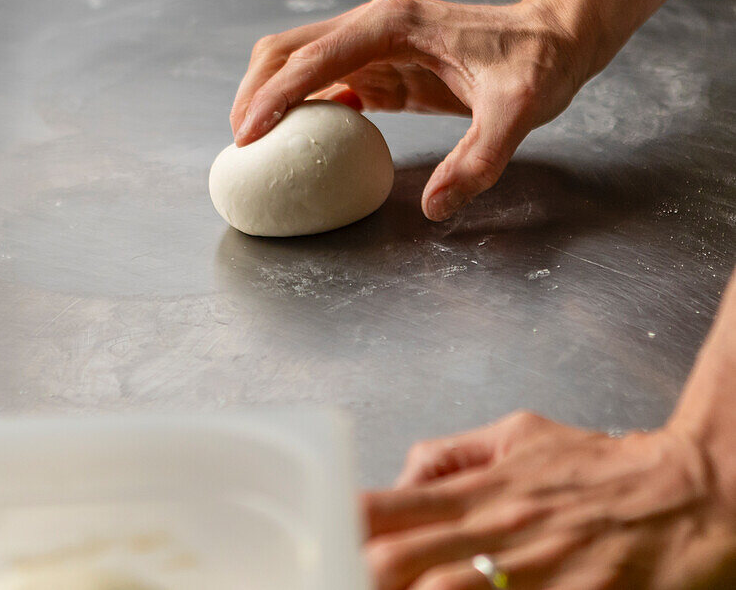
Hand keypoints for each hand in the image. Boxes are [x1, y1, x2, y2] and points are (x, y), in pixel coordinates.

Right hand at [229, 0, 587, 219]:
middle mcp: (373, 25)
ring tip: (258, 146)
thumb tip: (437, 207)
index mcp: (390, 26)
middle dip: (253, 93)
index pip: (310, 60)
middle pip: (285, 51)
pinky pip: (327, 81)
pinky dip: (304, 105)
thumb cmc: (538, 63)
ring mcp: (374, 42)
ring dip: (271, 98)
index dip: (272, 99)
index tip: (247, 136)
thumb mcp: (518, 112)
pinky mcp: (383, 63)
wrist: (558, 36)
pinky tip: (308, 137)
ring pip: (297, 62)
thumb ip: (479, 159)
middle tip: (241, 145)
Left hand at [363, 411, 735, 588]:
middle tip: (333, 581)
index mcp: (475, 491)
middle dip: (359, 575)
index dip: (339, 527)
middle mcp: (493, 530)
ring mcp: (533, 571)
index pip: (382, 507)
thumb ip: (454, 453)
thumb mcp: (521, 434)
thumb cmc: (602, 467)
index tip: (314, 541)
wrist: (694, 491)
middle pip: (396, 561)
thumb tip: (403, 477)